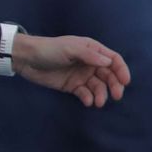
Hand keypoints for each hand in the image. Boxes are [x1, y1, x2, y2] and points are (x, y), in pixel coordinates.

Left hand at [13, 35, 129, 106]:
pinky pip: (85, 93)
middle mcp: (89, 63)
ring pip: (98, 86)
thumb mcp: (69, 49)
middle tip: (116, 95)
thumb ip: (89, 55)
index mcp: (92, 50)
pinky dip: (89, 97)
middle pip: (109, 75)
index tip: (125, 81)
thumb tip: (108, 63)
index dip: (121, 70)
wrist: (26, 59)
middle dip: (114, 85)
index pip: (113, 60)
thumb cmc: (49, 49)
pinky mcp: (72, 86)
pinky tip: (88, 101)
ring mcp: (81, 75)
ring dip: (101, 94)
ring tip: (98, 102)